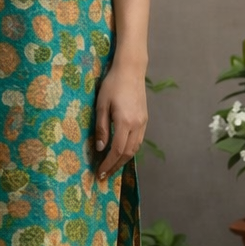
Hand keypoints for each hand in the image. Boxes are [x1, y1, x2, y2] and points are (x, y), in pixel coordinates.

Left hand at [94, 61, 147, 181]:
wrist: (131, 70)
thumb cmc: (112, 84)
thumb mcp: (101, 105)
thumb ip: (101, 127)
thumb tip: (100, 148)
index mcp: (125, 122)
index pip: (116, 150)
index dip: (108, 164)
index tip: (100, 173)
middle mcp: (137, 125)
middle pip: (127, 153)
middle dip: (116, 166)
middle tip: (104, 175)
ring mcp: (143, 122)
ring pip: (135, 148)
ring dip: (123, 160)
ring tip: (112, 167)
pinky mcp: (144, 119)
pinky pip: (138, 140)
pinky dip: (130, 150)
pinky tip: (121, 152)